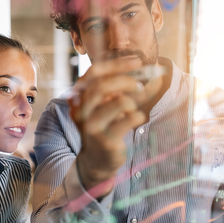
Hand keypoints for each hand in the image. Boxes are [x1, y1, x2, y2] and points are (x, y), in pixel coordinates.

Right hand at [68, 58, 145, 195]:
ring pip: (118, 101)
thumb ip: (118, 87)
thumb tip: (144, 67)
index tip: (137, 62)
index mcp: (78, 97)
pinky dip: (137, 116)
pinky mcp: (104, 139)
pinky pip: (129, 119)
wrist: (97, 160)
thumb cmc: (105, 126)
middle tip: (140, 85)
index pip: (93, 73)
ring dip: (132, 102)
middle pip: (103, 85)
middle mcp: (80, 110)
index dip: (116, 65)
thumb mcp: (106, 104)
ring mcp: (91, 126)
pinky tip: (135, 120)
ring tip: (133, 108)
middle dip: (126, 81)